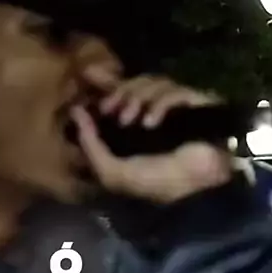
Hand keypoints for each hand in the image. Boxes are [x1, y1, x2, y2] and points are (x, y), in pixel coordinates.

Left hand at [69, 76, 232, 203]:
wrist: (196, 191)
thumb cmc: (155, 184)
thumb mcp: (112, 172)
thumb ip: (91, 144)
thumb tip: (75, 112)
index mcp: (134, 125)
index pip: (119, 91)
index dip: (105, 83)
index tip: (90, 83)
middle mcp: (155, 111)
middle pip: (134, 81)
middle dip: (119, 92)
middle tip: (110, 110)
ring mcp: (177, 106)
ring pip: (153, 82)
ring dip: (137, 98)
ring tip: (132, 121)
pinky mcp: (196, 103)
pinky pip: (174, 91)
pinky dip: (159, 104)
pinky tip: (151, 123)